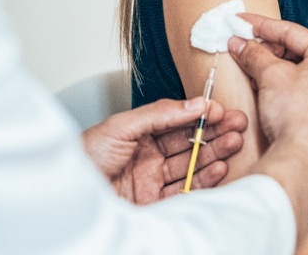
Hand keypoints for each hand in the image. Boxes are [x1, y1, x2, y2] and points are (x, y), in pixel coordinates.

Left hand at [81, 98, 246, 203]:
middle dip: (215, 131)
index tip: (219, 110)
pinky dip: (205, 179)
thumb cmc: (85, 158)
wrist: (70, 199)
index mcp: (138, 134)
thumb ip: (159, 113)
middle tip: (238, 123)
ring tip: (235, 141)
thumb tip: (194, 103)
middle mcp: (147, 156)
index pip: (176, 121)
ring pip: (192, 164)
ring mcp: (152, 180)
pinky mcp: (155, 204)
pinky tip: (220, 167)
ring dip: (215, 152)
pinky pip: (186, 191)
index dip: (199, 115)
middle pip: (188, 142)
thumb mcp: (121, 126)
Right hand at [229, 14, 307, 241]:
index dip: (262, 25)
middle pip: (297, 51)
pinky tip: (262, 86)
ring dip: (272, 67)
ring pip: (299, 71)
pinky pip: (302, 89)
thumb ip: (254, 54)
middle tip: (241, 45)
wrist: (304, 160)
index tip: (241, 21)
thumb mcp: (270, 75)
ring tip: (248, 64)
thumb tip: (239, 43)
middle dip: (266, 49)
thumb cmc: (296, 114)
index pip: (293, 32)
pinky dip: (281, 84)